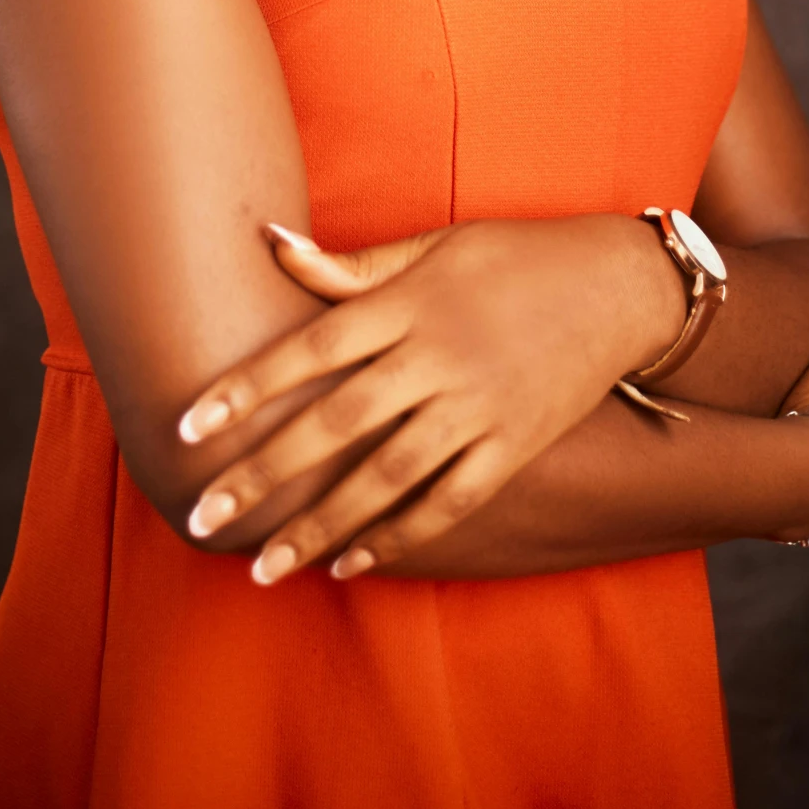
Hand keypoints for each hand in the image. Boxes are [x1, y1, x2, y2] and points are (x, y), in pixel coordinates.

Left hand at [176, 214, 683, 584]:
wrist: (619, 287)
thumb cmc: (514, 256)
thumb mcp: (435, 245)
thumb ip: (350, 266)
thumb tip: (268, 242)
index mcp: (411, 302)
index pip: (312, 347)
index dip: (247, 386)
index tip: (189, 425)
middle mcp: (438, 357)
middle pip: (335, 423)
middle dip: (264, 473)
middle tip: (202, 514)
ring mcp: (479, 407)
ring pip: (385, 477)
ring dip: (319, 525)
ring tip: (262, 566)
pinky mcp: (513, 446)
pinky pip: (448, 501)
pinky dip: (399, 534)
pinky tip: (349, 563)